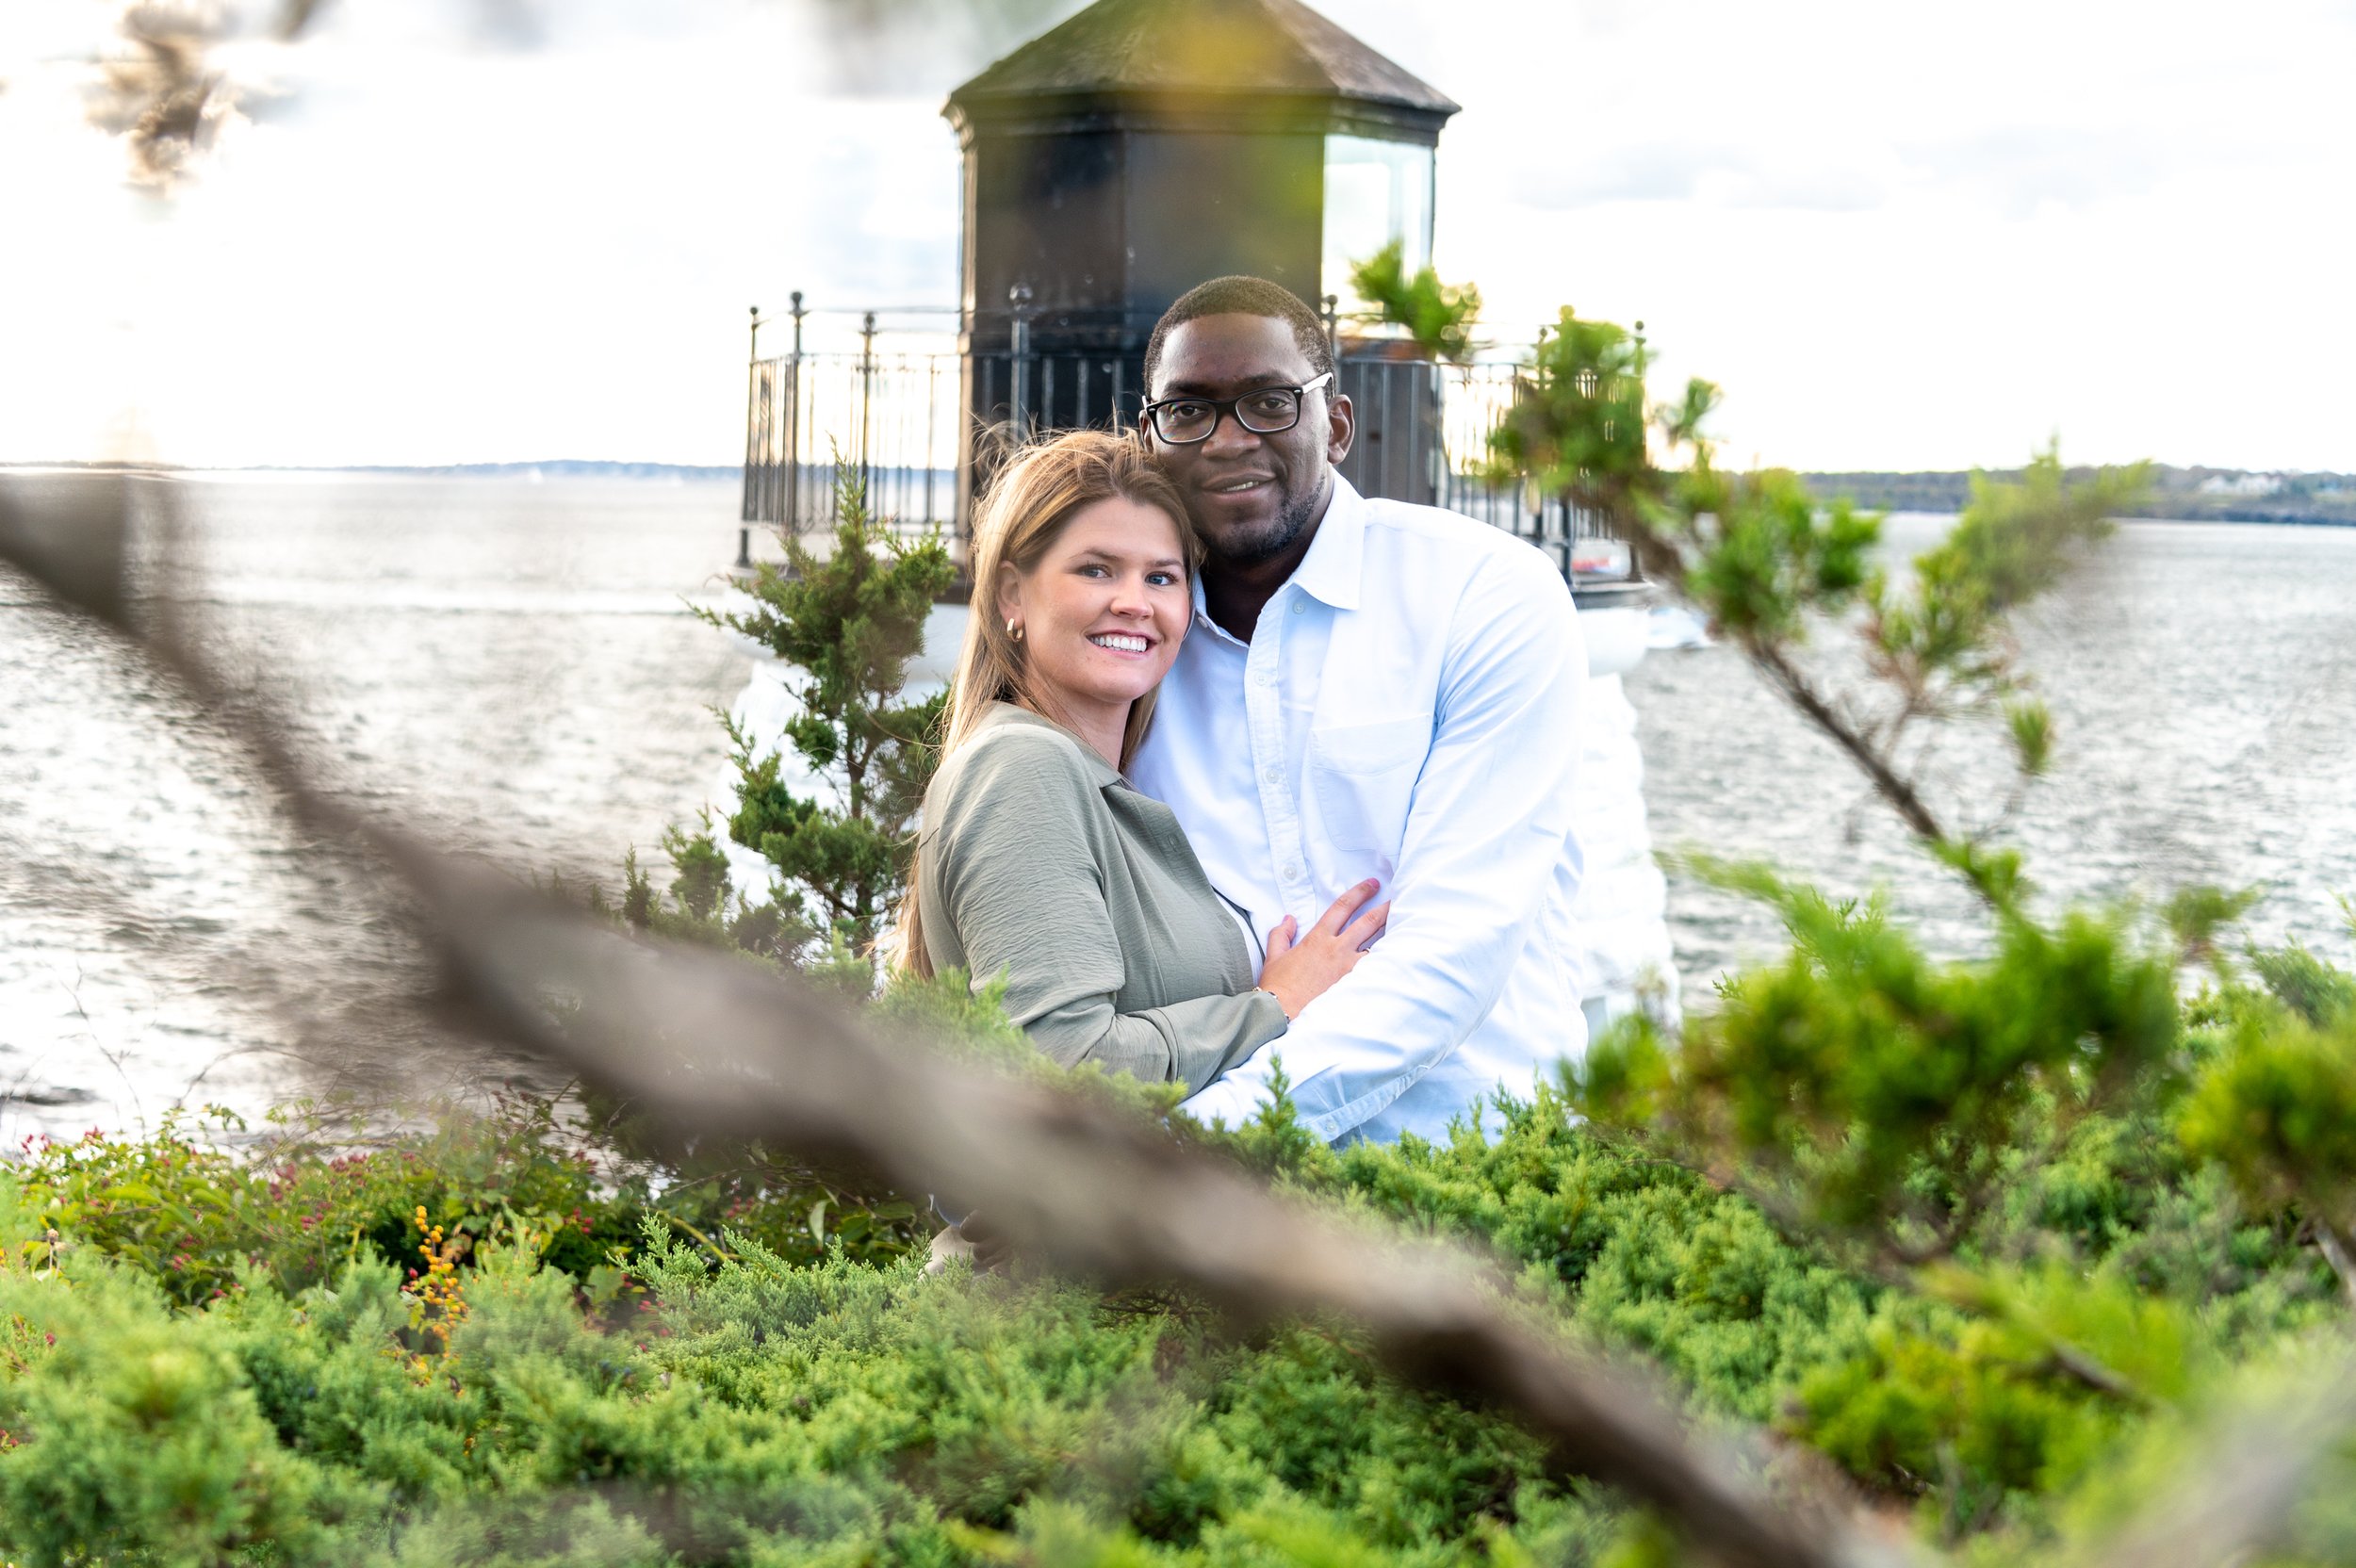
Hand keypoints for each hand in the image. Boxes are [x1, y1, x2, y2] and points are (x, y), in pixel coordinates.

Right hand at [1257, 879, 1388, 1020]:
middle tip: (1397, 898)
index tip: (1370, 884)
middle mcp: (1337, 949)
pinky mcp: (1355, 985)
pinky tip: (1399, 958)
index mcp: (1318, 939)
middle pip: (1368, 921)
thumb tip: (1288, 920)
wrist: (1283, 1013)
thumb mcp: (1274, 957)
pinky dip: (1387, 961)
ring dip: (1391, 935)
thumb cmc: (1278, 988)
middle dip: (1384, 907)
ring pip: (1378, 945)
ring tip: (1404, 928)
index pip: (1342, 907)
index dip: (1359, 892)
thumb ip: (1281, 935)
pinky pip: (1377, 969)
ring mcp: (1349, 968)